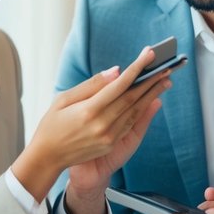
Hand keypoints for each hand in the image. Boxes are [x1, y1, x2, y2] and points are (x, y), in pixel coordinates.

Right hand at [12, 47, 171, 203]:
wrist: (48, 158)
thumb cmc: (52, 125)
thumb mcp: (63, 99)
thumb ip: (91, 85)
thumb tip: (116, 72)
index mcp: (88, 110)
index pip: (119, 85)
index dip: (136, 69)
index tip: (149, 55)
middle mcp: (101, 124)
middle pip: (132, 98)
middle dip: (151, 80)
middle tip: (166, 66)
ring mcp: (108, 137)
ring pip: (136, 111)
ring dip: (152, 95)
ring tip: (164, 80)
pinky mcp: (111, 144)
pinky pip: (130, 123)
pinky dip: (142, 109)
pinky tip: (151, 99)